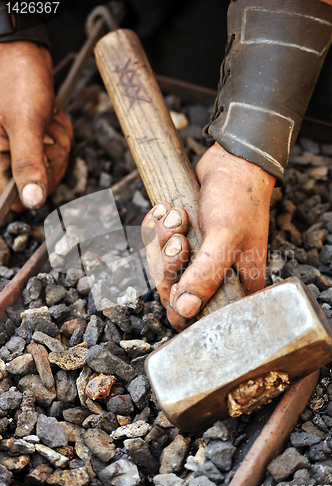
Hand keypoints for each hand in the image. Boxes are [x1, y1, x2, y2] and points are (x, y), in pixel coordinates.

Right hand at [0, 41, 72, 210]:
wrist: (23, 50)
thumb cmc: (16, 78)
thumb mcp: (25, 123)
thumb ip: (27, 164)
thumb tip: (31, 201)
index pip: (10, 197)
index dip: (34, 184)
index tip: (43, 159)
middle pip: (38, 181)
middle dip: (52, 154)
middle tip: (46, 130)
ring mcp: (14, 148)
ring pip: (50, 165)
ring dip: (58, 140)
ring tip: (47, 118)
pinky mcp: (29, 140)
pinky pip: (54, 150)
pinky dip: (59, 133)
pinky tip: (51, 116)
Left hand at [142, 142, 275, 330]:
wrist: (231, 161)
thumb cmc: (238, 197)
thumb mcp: (225, 236)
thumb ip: (206, 274)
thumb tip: (184, 309)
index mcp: (237, 286)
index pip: (199, 316)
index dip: (179, 301)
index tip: (177, 280)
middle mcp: (217, 276)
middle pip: (171, 289)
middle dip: (167, 261)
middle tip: (179, 238)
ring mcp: (197, 258)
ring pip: (159, 265)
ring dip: (160, 238)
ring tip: (178, 216)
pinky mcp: (183, 240)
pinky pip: (154, 243)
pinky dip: (155, 225)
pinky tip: (168, 208)